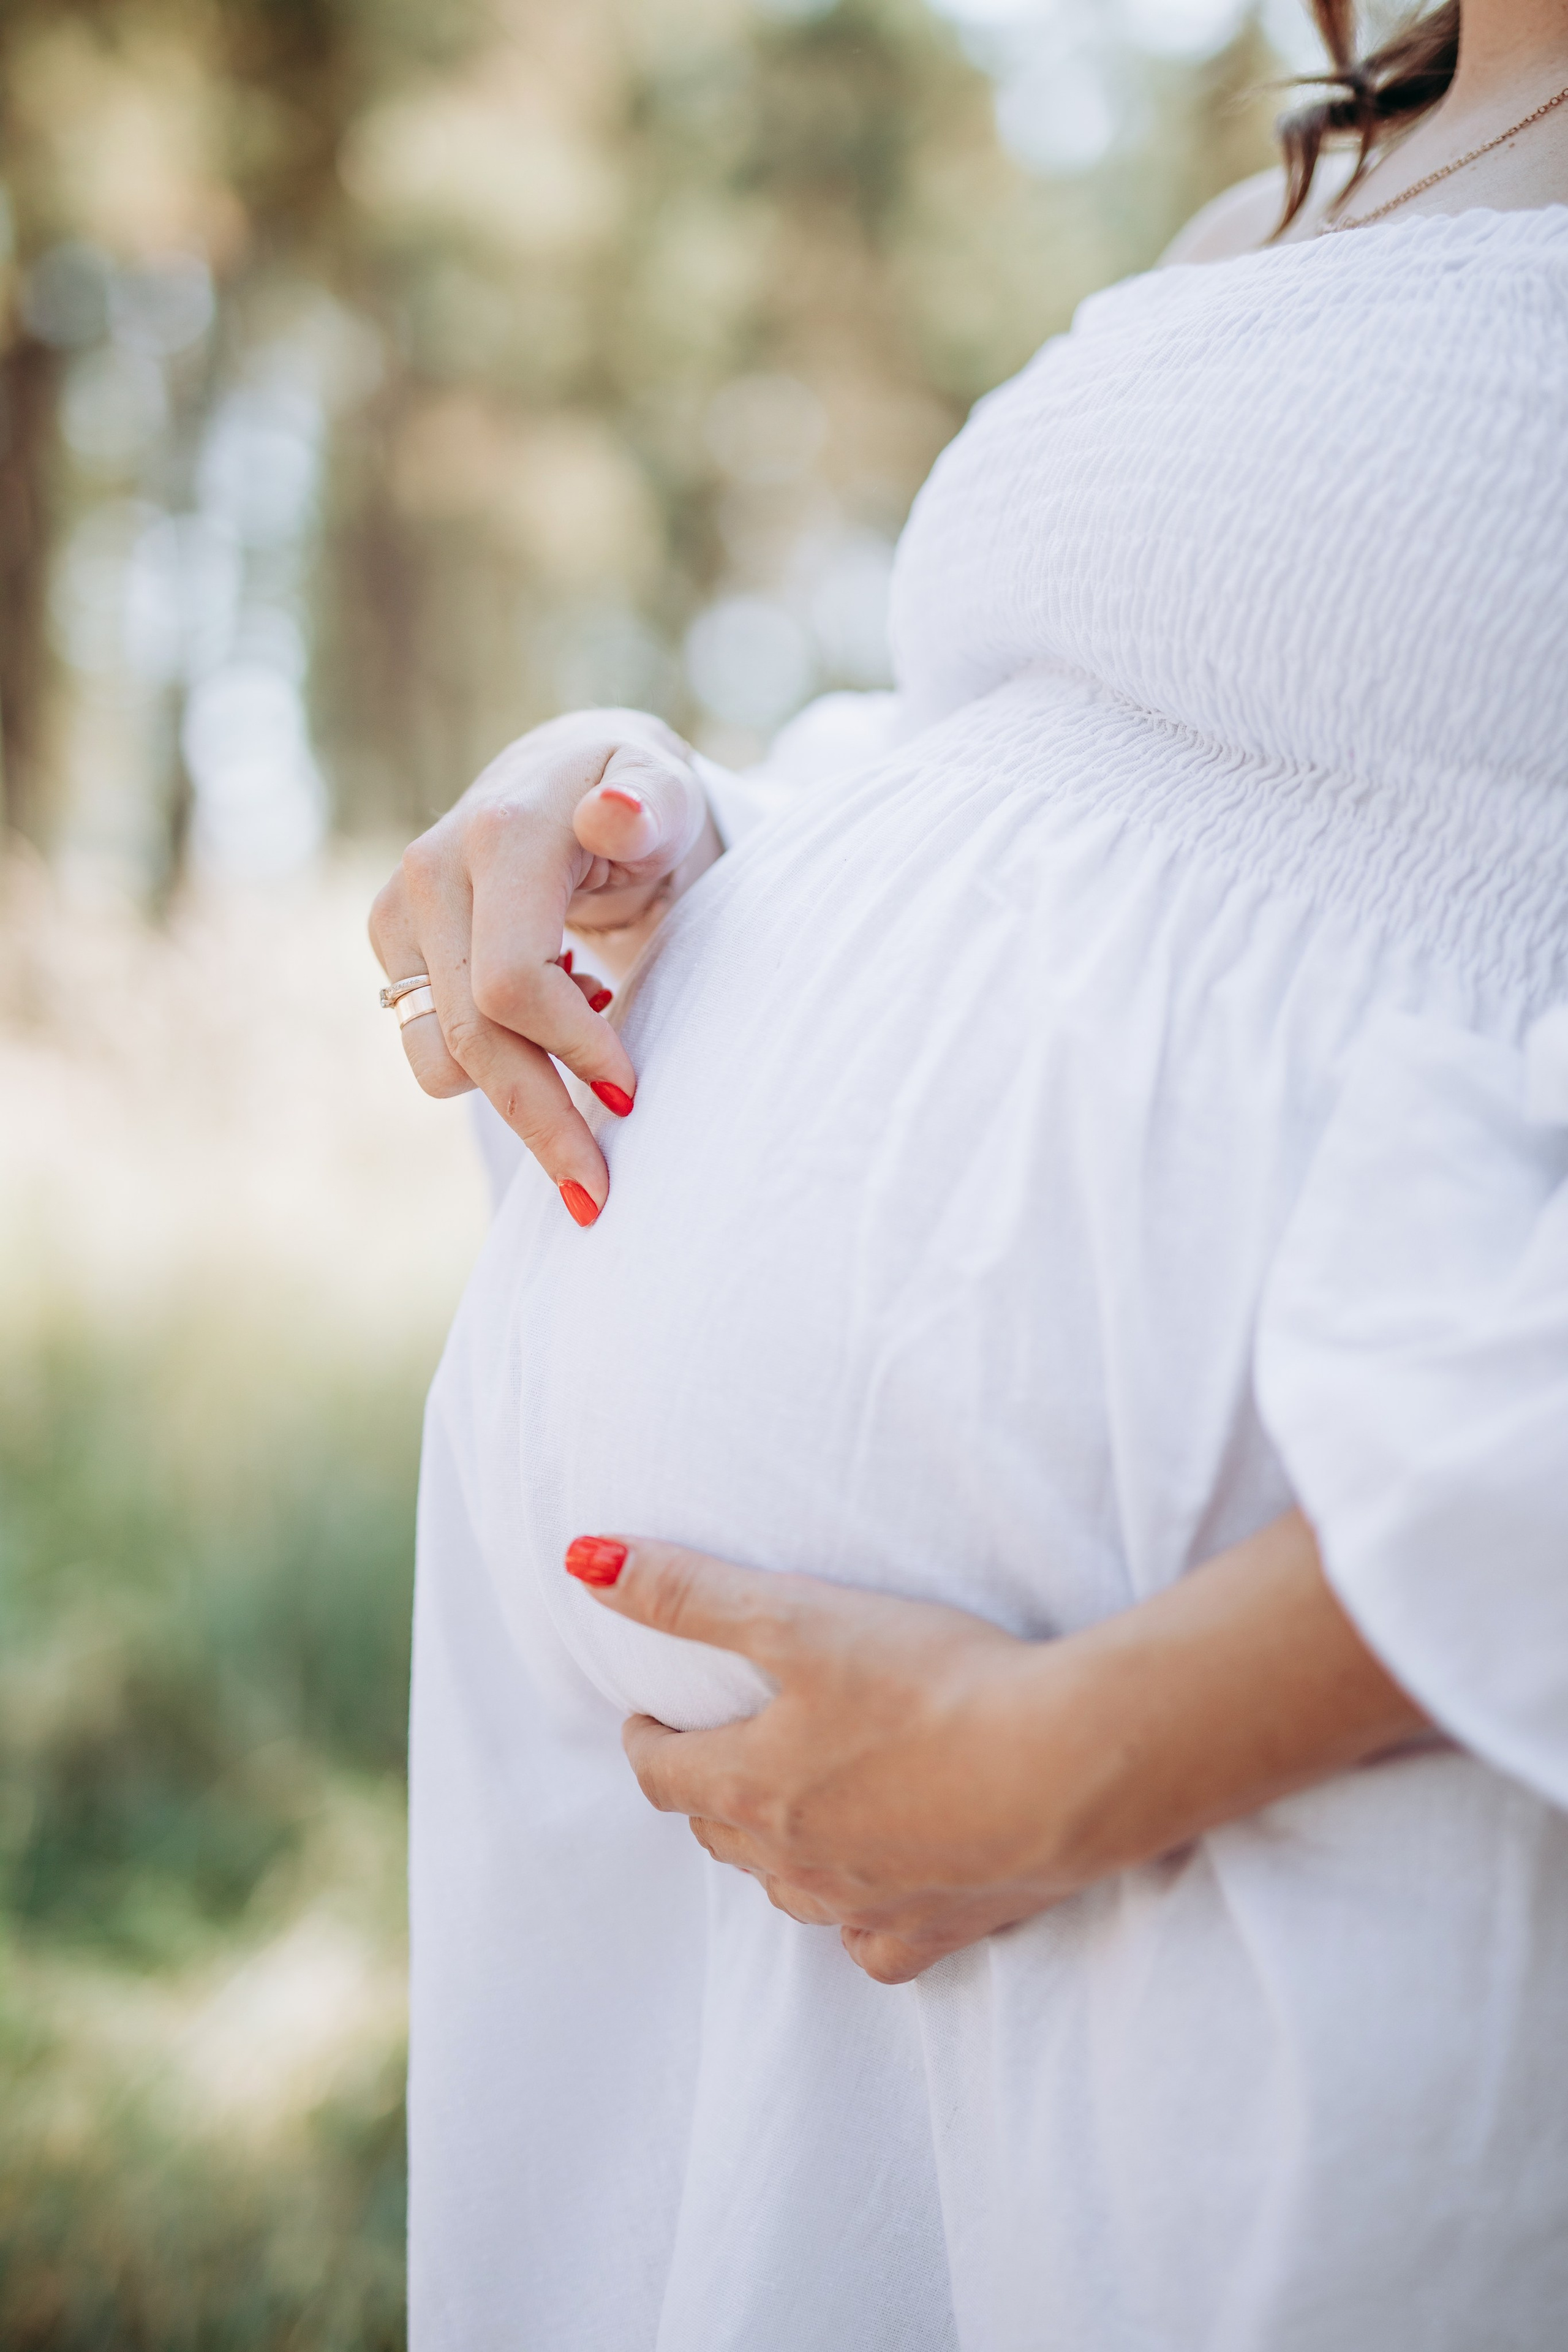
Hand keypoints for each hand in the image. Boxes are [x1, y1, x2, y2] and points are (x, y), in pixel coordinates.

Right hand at [369, 709, 719, 1223]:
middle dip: (542, 1122)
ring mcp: (398, 908)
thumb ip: (651, 806)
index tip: (631, 1095)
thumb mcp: (669, 796)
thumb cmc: (640, 800)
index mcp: (501, 834)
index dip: (573, 1053)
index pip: (513, 985)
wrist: (571, 775)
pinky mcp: (387, 941)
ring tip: (588, 1068)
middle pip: (476, 1037)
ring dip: (516, 1099)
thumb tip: (615, 814)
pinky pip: (427, 1049)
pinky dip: (486, 1066)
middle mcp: (432, 870)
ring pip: (440, 1059)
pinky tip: (541, 1031)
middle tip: (598, 1193)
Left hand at [563, 1515, 1429, 1984]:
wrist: (1067, 1765)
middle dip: (706, 1789)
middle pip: (722, 1833)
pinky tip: (872, 1896)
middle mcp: (798, 1862)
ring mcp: (869, 1904)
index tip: (647, 1715)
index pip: (662, 1773)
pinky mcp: (943, 1928)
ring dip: (776, 1853)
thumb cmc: (933, 1683)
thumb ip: (690, 1591)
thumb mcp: (798, 1618)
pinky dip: (861, 1920)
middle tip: (714, 1751)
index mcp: (753, 1787)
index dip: (646, 1739)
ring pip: (790, 1892)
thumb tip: (583, 1561)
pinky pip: (875, 1946)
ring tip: (789, 1812)